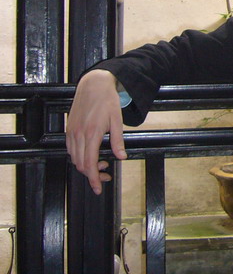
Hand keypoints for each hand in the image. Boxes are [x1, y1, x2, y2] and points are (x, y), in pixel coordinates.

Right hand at [65, 69, 126, 193]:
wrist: (93, 85)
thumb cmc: (107, 101)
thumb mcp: (117, 121)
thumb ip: (118, 141)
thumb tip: (121, 157)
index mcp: (92, 134)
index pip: (90, 164)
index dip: (94, 179)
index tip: (98, 188)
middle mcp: (79, 135)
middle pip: (81, 165)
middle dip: (93, 175)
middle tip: (106, 175)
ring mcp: (72, 132)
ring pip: (75, 159)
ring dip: (86, 166)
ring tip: (102, 162)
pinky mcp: (69, 129)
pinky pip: (71, 149)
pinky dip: (80, 157)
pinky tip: (91, 153)